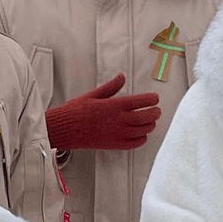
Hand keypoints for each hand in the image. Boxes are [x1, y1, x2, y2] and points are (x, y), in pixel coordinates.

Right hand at [46, 74, 161, 152]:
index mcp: (114, 105)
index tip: (155, 98)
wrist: (65, 129)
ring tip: (151, 122)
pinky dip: (141, 139)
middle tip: (157, 110)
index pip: (141, 101)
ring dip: (150, 126)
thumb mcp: (94, 94)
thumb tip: (122, 76)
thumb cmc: (77, 110)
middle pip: (145, 117)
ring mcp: (117, 134)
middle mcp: (118, 120)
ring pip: (142, 131)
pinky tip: (141, 135)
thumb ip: (111, 87)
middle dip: (155, 113)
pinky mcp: (114, 145)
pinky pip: (134, 144)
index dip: (152, 100)